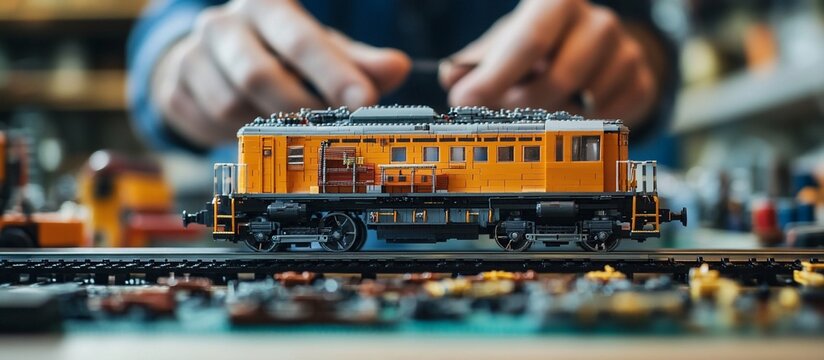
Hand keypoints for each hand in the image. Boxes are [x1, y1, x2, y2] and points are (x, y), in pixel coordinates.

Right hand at [152, 0, 410, 146]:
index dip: (333, 73)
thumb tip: (397, 68)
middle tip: (330, 130)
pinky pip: (212, 125)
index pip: (300, 39)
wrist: (211, 59)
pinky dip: (240, 134)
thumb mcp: (322, 51)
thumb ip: (358, 61)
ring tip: (292, 128)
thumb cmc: (279, 52)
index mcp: (265, 7)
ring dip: (268, 126)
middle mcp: (224, 26)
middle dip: (299, 109)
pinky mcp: (176, 90)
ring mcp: (194, 58)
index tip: (365, 102)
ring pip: (233, 107)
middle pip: (257, 75)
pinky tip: (255, 128)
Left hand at [440, 0, 656, 125]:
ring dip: (553, 116)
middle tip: (505, 109)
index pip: (529, 42)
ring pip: (582, 104)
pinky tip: (572, 109)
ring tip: (542, 104)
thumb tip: (451, 77)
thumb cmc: (540, 46)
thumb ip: (475, 61)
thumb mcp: (504, 44)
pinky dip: (582, 124)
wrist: (595, 50)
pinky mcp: (641, 81)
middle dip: (523, 105)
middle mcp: (598, 21)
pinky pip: (607, 118)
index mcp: (558, 3)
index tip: (465, 100)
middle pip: (557, 80)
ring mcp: (625, 51)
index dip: (495, 77)